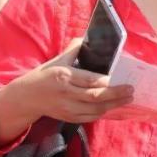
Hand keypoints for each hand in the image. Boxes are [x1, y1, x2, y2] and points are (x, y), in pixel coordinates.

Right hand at [2, 38, 133, 124]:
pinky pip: (90, 117)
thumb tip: (91, 37)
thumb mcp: (57, 60)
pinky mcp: (69, 118)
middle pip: (95, 96)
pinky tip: (114, 106)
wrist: (26, 98)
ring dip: (114, 105)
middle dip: (116, 94)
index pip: (89, 80)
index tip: (122, 78)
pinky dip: (103, 112)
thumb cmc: (44, 76)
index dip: (107, 81)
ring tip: (127, 98)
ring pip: (95, 109)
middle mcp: (65, 93)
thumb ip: (75, 49)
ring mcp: (67, 108)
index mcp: (63, 76)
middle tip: (130, 90)